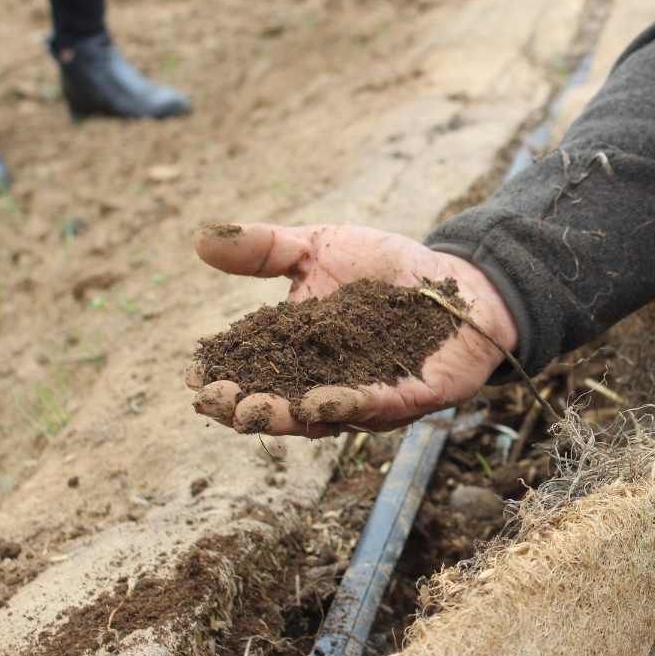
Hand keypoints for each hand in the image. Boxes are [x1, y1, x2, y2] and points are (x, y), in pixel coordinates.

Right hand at [186, 223, 516, 436]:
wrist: (460, 280)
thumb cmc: (387, 268)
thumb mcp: (320, 247)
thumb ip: (268, 249)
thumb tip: (201, 238)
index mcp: (300, 353)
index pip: (252, 372)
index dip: (223, 377)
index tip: (193, 376)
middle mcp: (329, 384)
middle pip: (279, 405)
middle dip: (244, 407)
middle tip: (214, 402)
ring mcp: (369, 396)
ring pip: (322, 417)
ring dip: (286, 416)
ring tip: (253, 411)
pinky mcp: (412, 397)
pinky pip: (378, 408)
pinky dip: (348, 406)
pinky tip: (321, 403)